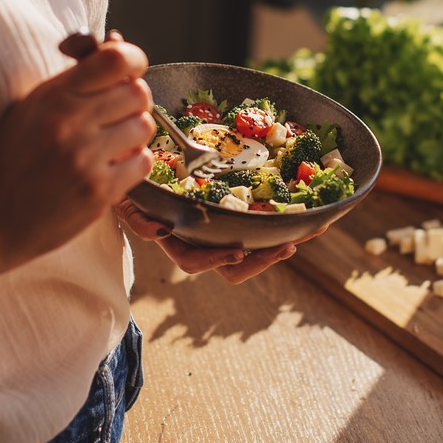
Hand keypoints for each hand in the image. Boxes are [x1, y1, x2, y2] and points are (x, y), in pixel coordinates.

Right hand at [0, 32, 154, 270]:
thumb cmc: (11, 158)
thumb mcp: (32, 106)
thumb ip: (75, 77)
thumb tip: (117, 40)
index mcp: (53, 95)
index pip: (117, 59)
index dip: (132, 61)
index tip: (125, 73)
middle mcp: (71, 122)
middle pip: (139, 92)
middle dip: (132, 102)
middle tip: (114, 117)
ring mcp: (86, 157)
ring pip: (145, 125)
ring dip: (133, 135)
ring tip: (110, 145)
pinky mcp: (99, 191)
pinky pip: (143, 162)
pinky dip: (132, 164)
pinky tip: (109, 169)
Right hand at [115, 198, 326, 283]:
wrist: (144, 175)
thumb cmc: (135, 190)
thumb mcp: (129, 202)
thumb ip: (139, 220)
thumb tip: (162, 233)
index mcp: (179, 241)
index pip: (195, 261)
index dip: (216, 260)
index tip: (237, 251)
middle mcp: (205, 241)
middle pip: (235, 267)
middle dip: (263, 260)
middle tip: (287, 247)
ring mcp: (225, 231)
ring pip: (257, 250)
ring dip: (284, 243)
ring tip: (309, 233)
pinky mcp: (242, 216)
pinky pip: (266, 227)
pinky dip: (289, 224)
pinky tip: (313, 219)